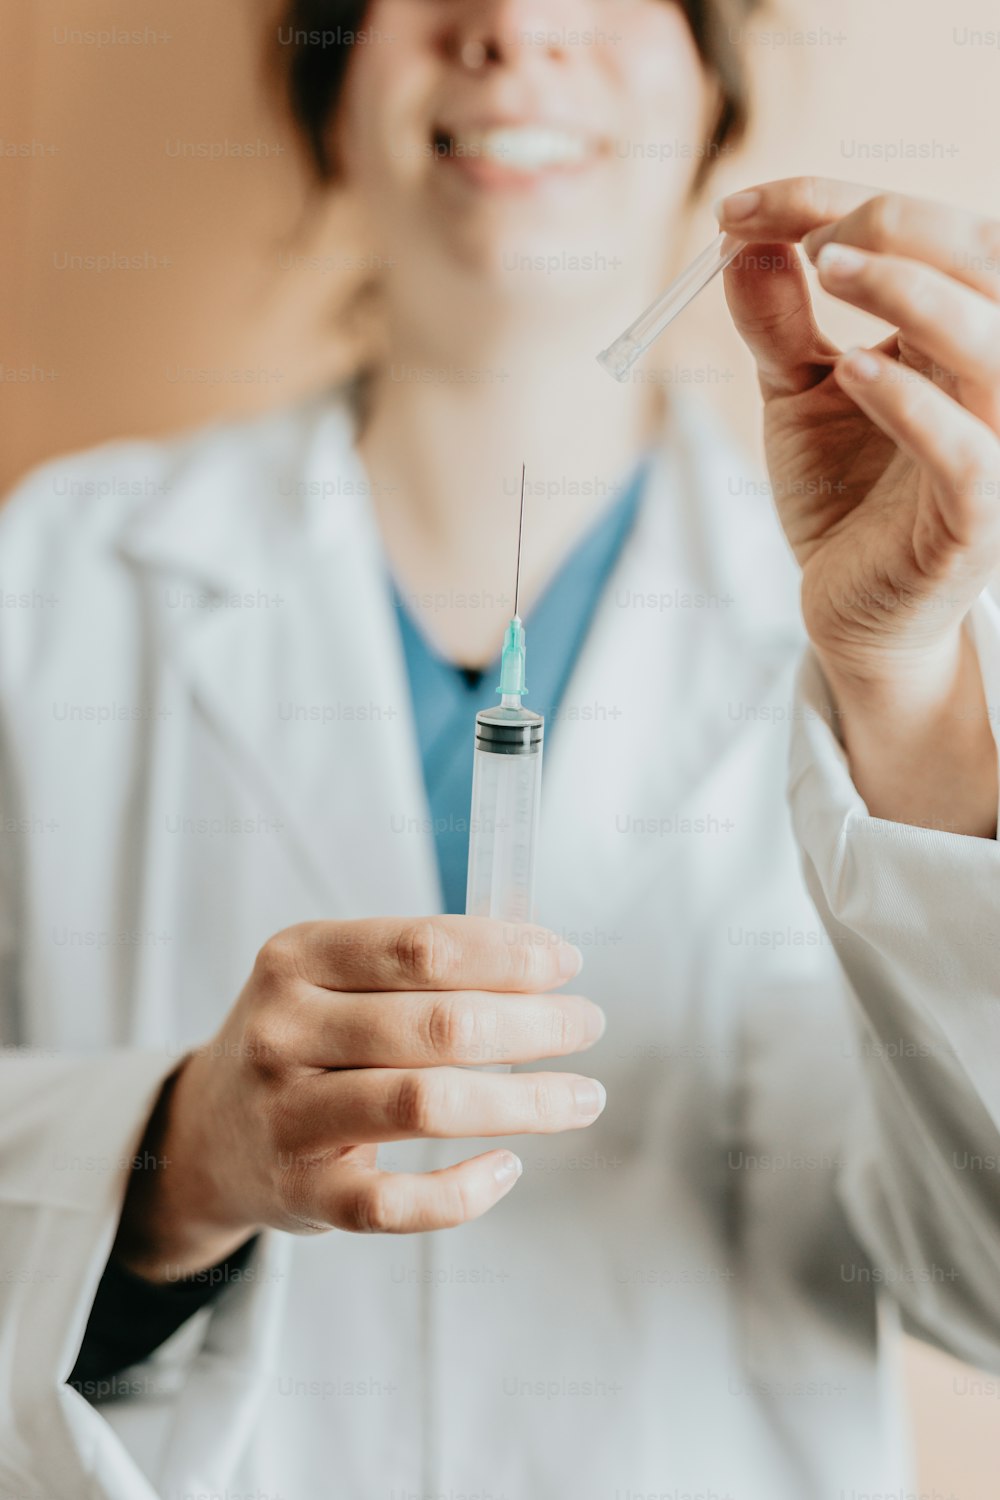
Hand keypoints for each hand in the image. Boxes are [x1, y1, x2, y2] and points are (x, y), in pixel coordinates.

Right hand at [114, 917, 605, 1280]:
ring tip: (582, 1096)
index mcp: (298, 958)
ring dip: (526, 1101)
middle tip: (587, 1024)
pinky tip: (508, 1166)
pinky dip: (465, 1190)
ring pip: (427, 1106)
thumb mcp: (333, 976)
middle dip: (536, 1023)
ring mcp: (287, 1117)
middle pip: (439, 1025)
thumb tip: (536, 933)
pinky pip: (397, 1203)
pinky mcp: (302, 1195)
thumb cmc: (303, 1040)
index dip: (509, 953)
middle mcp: (283, 1031)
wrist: (207, 1135)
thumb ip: (422, 955)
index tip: (567, 960)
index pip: (423, 946)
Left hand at [717, 178, 999, 832]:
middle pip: (985, 265)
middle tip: (807, 228)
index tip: (739, 207)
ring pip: (994, 346)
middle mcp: (991, 378)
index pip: (926, 237)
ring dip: (916, 293)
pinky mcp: (975, 518)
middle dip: (898, 224)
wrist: (849, 606)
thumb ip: (778, 325)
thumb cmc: (841, 494)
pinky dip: (915, 405)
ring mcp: (994, 448)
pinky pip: (968, 453)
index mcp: (958, 333)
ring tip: (831, 269)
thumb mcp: (798, 396)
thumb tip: (742, 243)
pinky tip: (854, 371)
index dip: (836, 204)